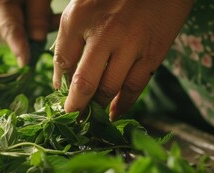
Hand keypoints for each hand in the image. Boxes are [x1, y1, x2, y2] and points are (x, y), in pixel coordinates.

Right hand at [0, 0, 58, 65]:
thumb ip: (38, 14)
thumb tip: (38, 39)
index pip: (11, 30)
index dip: (19, 47)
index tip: (25, 62)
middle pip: (15, 33)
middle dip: (35, 31)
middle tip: (53, 20)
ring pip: (18, 30)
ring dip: (36, 26)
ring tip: (52, 14)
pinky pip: (15, 25)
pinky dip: (32, 22)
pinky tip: (51, 17)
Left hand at [52, 0, 192, 119]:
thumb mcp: (84, 6)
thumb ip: (69, 38)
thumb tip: (61, 77)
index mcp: (80, 17)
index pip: (62, 60)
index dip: (59, 83)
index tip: (61, 96)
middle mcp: (104, 32)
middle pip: (84, 82)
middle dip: (76, 106)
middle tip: (73, 119)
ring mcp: (131, 45)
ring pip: (109, 89)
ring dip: (98, 108)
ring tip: (92, 118)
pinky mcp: (153, 54)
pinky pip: (134, 87)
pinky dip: (123, 105)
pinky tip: (114, 114)